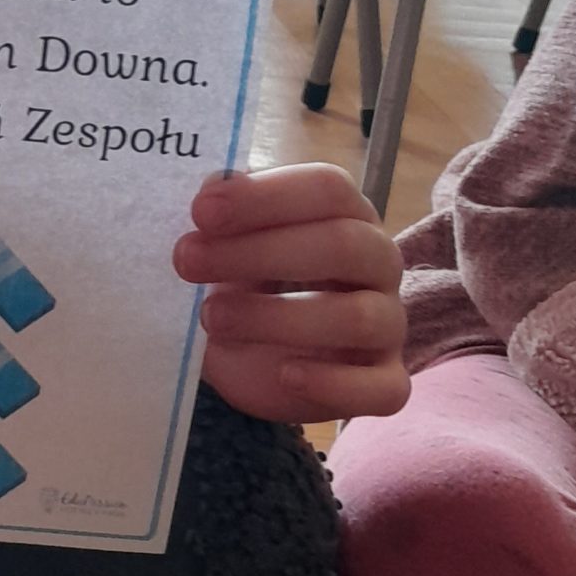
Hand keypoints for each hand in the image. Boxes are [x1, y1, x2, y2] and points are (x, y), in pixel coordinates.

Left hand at [173, 163, 407, 425]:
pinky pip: (380, 388)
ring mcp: (389, 326)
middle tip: (187, 261)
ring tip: (212, 317)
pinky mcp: (386, 383)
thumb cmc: (251, 286)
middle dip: (258, 252)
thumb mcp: (230, 247)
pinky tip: (284, 374)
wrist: (255, 359)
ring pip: (356, 317)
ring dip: (277, 317)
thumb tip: (214, 187)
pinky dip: (332, 382)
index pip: (328, 189)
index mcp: (349, 216)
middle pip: (342, 245)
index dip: (265, 197)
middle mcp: (379, 264)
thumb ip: (225, 219)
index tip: (200, 212)